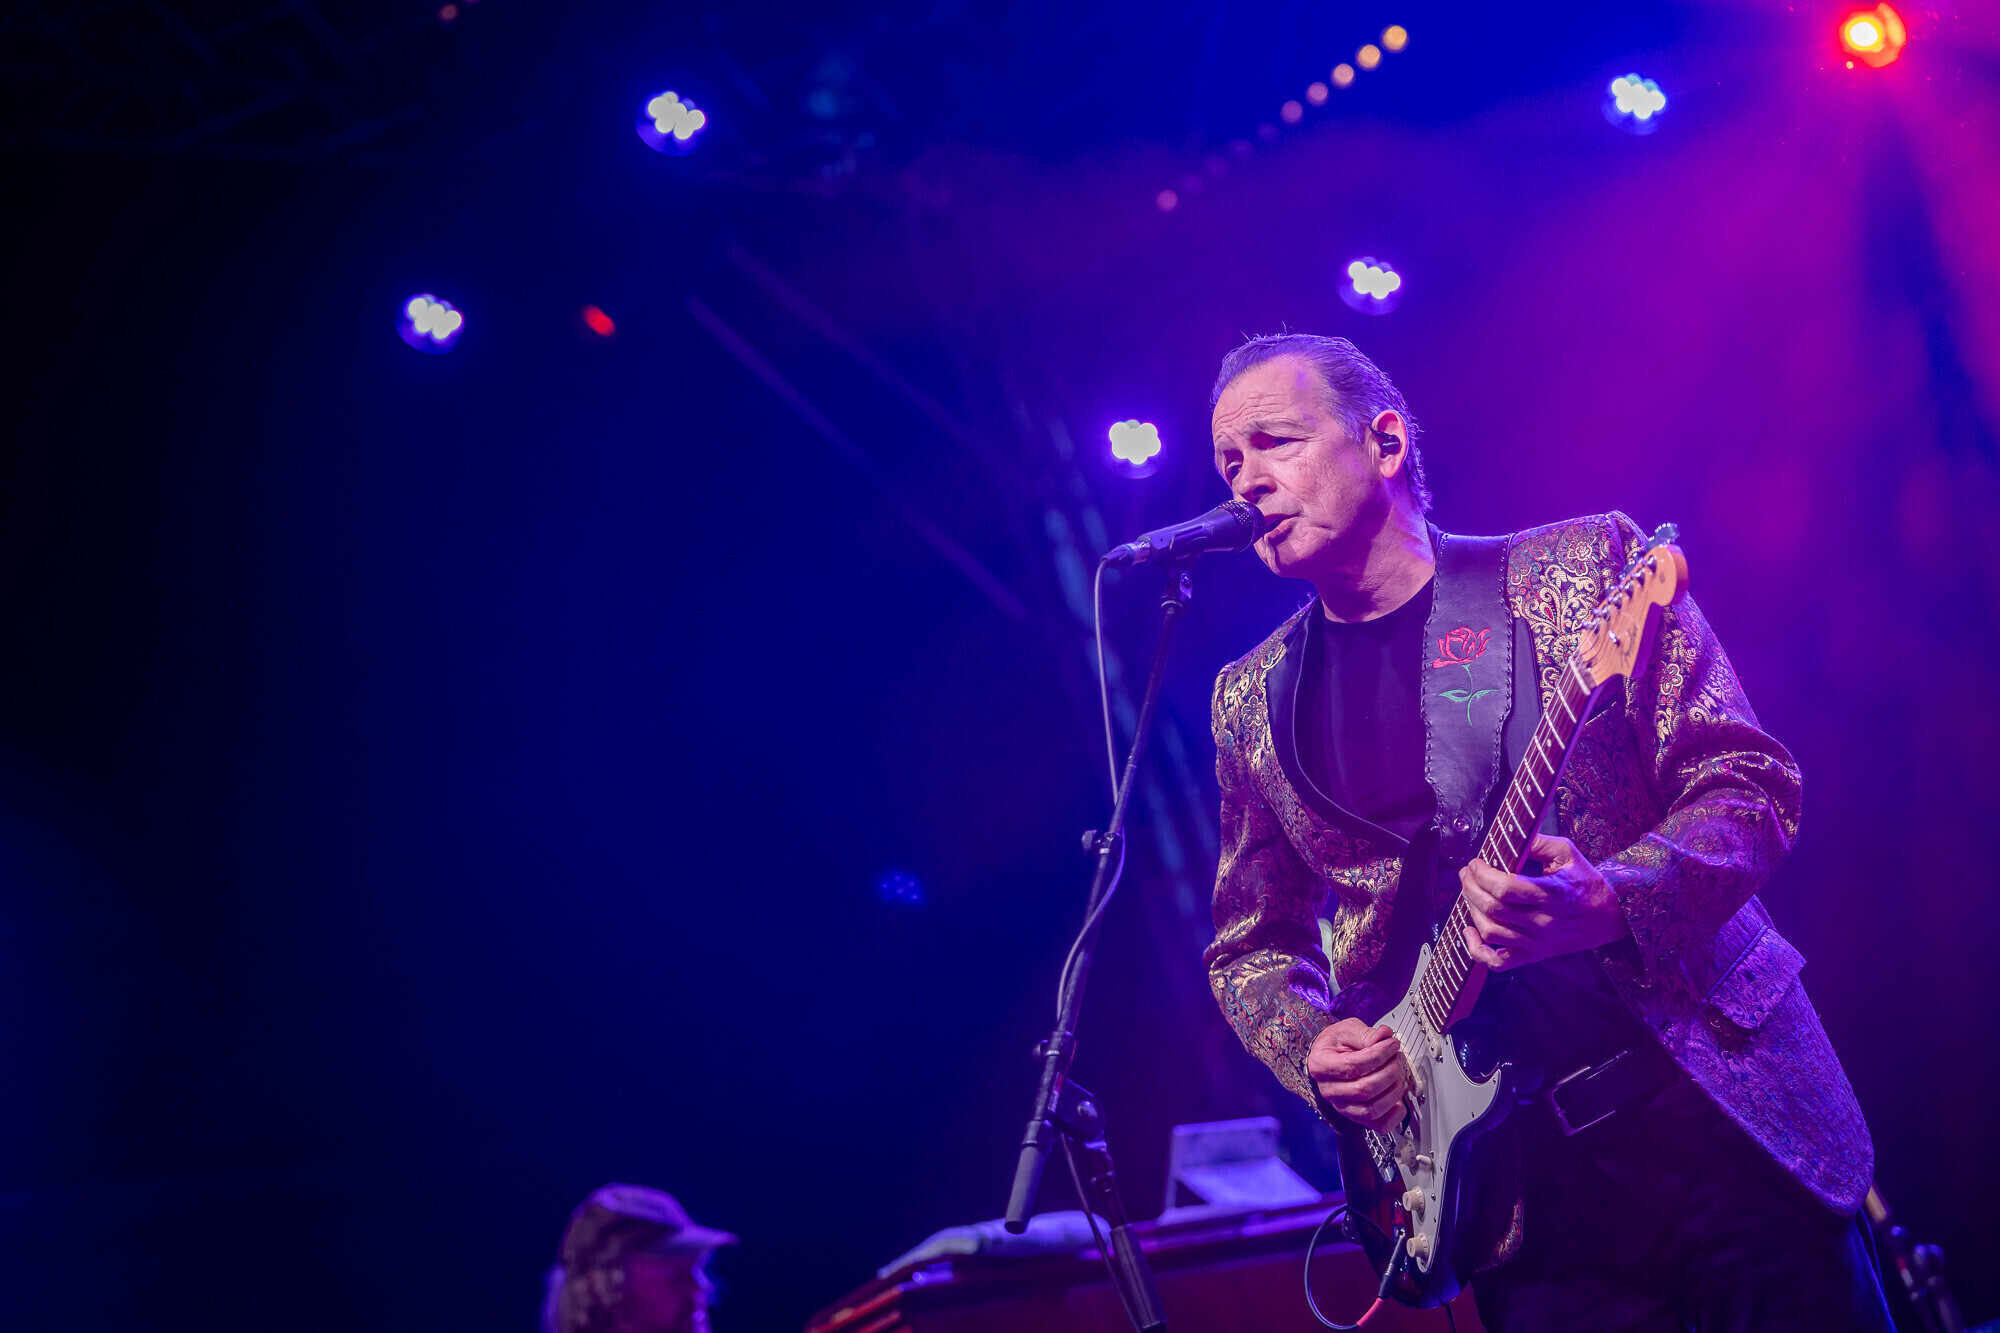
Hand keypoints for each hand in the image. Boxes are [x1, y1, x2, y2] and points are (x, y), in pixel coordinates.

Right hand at [1308, 1018, 1409, 1132]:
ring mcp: (1342, 1106)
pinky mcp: (1357, 1117)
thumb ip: (1366, 1034)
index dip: (1377, 1055)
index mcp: (1321, 1066)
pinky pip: (1378, 1125)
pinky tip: (1399, 1099)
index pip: (1351, 1066)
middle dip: (1389, 1072)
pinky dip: (1394, 1115)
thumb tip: (1384, 1035)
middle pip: (1363, 1090)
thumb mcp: (1347, 1030)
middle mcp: (1329, 1090)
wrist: (1333, 1057)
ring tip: (1399, 1074)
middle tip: (1398, 1058)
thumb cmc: (1338, 1044)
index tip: (1392, 1044)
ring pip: (1372, 1109)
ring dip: (1393, 1091)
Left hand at [1459, 833, 1628, 971]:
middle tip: (1466, 874)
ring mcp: (1536, 942)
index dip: (1482, 874)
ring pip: (1490, 932)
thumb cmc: (1585, 881)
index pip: (1505, 888)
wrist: (1609, 916)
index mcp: (1550, 894)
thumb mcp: (1567, 853)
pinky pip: (1498, 962)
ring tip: (1470, 893)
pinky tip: (1469, 931)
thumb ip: (1537, 843)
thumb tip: (1507, 836)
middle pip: (1492, 908)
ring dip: (1471, 910)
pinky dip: (1476, 950)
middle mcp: (1542, 921)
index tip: (1475, 863)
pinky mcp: (1533, 955)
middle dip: (1470, 887)